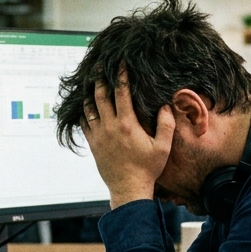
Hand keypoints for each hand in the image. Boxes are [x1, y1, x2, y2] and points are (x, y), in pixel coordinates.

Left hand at [82, 78, 174, 208]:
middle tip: (100, 66)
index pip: (121, 92)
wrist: (128, 189)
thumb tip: (165, 105)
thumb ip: (166, 125)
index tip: (121, 62)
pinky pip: (84, 123)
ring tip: (91, 82)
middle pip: (100, 95)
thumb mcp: (163, 147)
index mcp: (128, 124)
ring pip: (89, 107)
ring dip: (90, 93)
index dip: (121, 74)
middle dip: (100, 78)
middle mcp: (110, 127)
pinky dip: (84, 112)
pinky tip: (86, 106)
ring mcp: (99, 135)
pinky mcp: (93, 144)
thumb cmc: (147, 169)